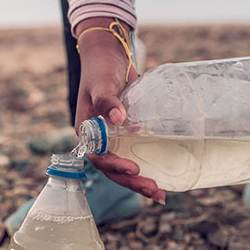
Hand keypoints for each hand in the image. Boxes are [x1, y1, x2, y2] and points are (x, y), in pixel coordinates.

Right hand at [74, 18, 165, 203]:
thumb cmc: (100, 68)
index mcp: (86, 131)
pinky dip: (147, 166)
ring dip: (140, 181)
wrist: (109, 56)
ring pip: (124, 166)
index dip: (114, 165)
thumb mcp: (101, 84)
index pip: (98, 156)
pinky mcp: (127, 134)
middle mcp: (99, 139)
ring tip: (160, 194)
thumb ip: (107, 100)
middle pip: (113, 168)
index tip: (132, 168)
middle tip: (154, 190)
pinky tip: (163, 177)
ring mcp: (113, 138)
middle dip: (132, 181)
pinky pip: (135, 154)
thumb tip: (118, 117)